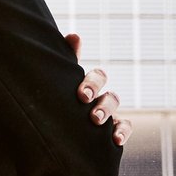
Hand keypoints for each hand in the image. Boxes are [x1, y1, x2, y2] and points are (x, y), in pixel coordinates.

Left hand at [66, 32, 128, 146]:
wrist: (52, 135)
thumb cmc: (55, 104)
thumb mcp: (57, 84)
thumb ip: (65, 62)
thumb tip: (75, 35)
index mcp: (88, 87)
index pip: (97, 78)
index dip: (93, 83)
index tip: (82, 96)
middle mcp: (101, 99)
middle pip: (110, 95)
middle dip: (102, 102)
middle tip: (90, 111)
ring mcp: (108, 116)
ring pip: (117, 112)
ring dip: (108, 113)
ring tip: (96, 121)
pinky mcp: (112, 134)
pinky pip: (124, 129)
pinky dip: (123, 132)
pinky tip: (117, 140)